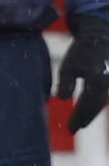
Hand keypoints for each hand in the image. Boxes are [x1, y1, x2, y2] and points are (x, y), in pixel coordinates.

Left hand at [56, 16, 108, 131]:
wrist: (101, 36)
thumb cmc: (82, 50)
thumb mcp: (68, 65)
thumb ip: (65, 83)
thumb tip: (62, 99)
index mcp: (98, 81)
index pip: (88, 105)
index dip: (79, 117)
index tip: (70, 128)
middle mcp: (107, 84)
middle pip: (95, 106)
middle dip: (85, 118)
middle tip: (73, 129)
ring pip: (100, 102)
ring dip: (90, 113)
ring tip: (79, 123)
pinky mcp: (108, 81)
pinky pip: (101, 96)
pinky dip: (94, 105)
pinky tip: (86, 111)